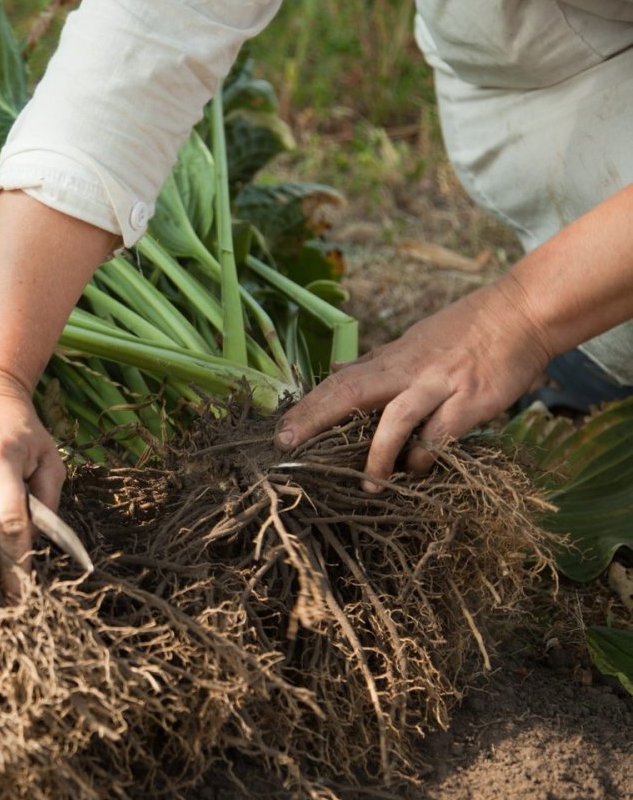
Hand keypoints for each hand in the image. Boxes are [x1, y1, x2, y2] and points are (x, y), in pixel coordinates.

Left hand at [276, 279, 552, 488]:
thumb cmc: (463, 330)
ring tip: (370, 486)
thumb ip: (372, 361)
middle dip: (315, 419)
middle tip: (287, 444)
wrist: (521, 313)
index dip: (306, 407)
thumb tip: (333, 368)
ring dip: (378, 456)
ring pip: (395, 419)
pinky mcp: (471, 401)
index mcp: (389, 360)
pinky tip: (420, 469)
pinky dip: (427, 455)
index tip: (278, 432)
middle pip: (349, 393)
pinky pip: (441, 434)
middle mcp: (406, 371)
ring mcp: (438, 385)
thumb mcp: (410, 341)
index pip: (337, 383)